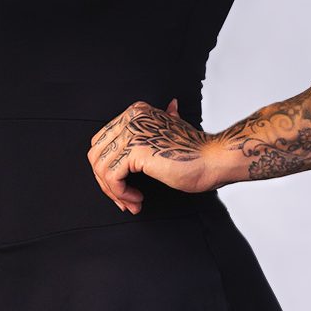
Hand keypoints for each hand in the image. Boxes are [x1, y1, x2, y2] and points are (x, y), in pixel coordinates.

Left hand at [87, 97, 219, 212]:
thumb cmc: (197, 152)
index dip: (107, 169)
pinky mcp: (135, 149)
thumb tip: (172, 106)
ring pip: (101, 167)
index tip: (121, 189)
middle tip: (123, 200)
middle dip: (105, 182)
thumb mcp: (177, 129)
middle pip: (97, 154)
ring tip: (131, 203)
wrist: (213, 160)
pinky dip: (120, 193)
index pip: (102, 142)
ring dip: (114, 192)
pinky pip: (112, 176)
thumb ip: (167, 118)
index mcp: (136, 112)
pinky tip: (136, 199)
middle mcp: (131, 118)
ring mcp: (132, 131)